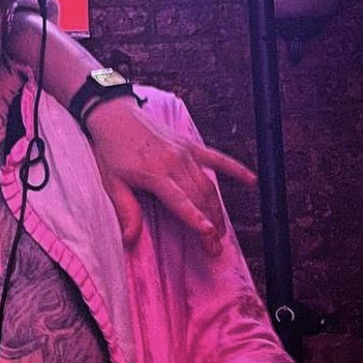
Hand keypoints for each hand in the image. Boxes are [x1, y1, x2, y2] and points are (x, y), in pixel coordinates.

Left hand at [84, 99, 255, 252]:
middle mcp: (175, 163)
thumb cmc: (111, 150)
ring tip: (222, 231)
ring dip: (217, 209)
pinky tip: (251, 181)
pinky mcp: (190, 144)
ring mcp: (185, 152)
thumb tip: (129, 239)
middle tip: (215, 247)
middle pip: (199, 198)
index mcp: (155, 174)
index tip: (208, 234)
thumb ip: (126, 209)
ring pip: (209, 184)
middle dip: (210, 224)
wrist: (114, 114)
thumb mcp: (112, 182)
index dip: (195, 218)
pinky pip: (217, 157)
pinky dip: (234, 169)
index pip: (180, 201)